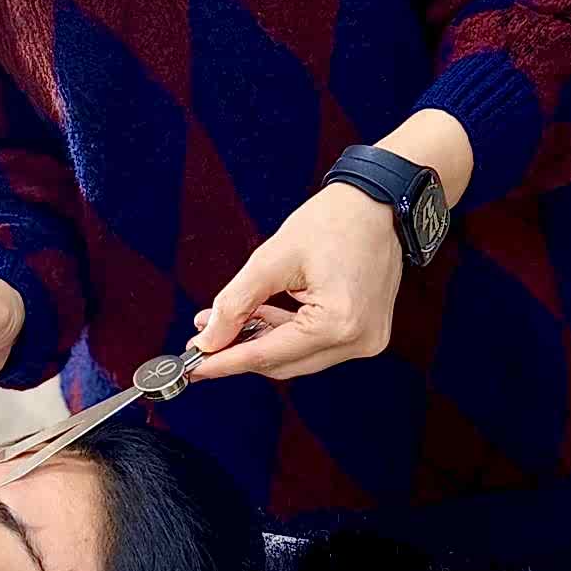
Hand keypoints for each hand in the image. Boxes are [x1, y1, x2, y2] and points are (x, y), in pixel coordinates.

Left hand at [188, 183, 403, 381]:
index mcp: (338, 324)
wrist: (378, 203)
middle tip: (202, 339)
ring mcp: (366, 340)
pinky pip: (314, 345)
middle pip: (282, 364)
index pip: (267, 355)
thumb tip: (209, 339)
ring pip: (296, 357)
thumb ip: (236, 303)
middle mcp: (358, 341)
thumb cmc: (333, 221)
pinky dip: (284, 334)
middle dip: (238, 352)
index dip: (224, 362)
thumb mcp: (272, 259)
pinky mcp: (365, 332)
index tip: (192, 367)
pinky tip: (257, 316)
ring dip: (259, 342)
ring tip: (223, 322)